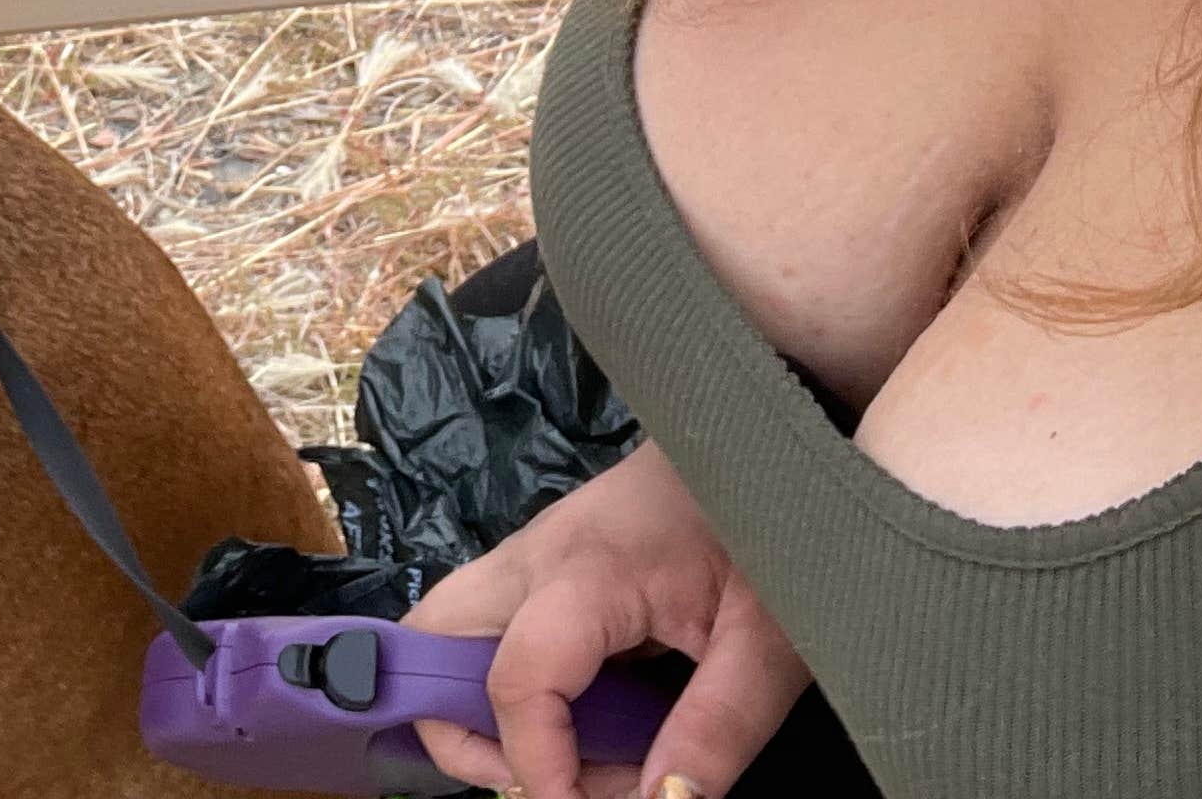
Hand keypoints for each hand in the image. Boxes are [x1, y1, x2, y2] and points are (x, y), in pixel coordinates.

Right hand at [398, 437, 810, 797]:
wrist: (760, 436)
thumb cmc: (770, 526)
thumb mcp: (769, 642)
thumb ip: (717, 730)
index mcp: (585, 571)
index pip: (515, 683)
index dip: (538, 769)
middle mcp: (534, 557)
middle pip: (430, 640)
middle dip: (461, 730)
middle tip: (545, 777)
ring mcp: (530, 557)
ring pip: (450, 637)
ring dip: (487, 714)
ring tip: (580, 756)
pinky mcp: (544, 568)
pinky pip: (494, 636)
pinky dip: (522, 693)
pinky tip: (598, 721)